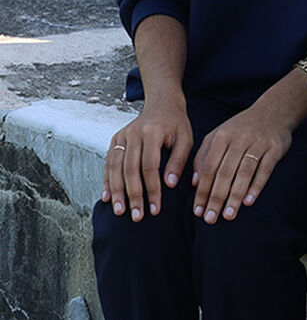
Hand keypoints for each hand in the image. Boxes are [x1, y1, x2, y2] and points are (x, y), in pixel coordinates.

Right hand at [101, 93, 192, 221]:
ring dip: (117, 192)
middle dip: (133, 195)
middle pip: (130, 170)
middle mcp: (134, 134)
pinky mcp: (115, 139)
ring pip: (115, 168)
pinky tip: (107, 198)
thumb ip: (179, 160)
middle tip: (137, 216)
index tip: (155, 208)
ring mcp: (122, 136)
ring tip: (120, 211)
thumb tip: (169, 185)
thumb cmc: (176, 123)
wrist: (162, 103)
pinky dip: (107, 181)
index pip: (150, 167)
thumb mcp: (186, 138)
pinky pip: (108, 163)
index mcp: (153, 132)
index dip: (152, 189)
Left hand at [190, 101, 291, 223]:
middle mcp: (239, 138)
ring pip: (244, 172)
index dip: (203, 190)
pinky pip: (265, 169)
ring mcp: (258, 142)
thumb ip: (204, 156)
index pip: (209, 167)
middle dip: (216, 197)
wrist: (274, 110)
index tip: (198, 211)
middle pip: (225, 172)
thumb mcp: (219, 135)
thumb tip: (195, 183)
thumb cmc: (241, 128)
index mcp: (222, 136)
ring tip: (228, 215)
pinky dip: (256, 186)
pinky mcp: (275, 147)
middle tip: (210, 219)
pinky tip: (249, 202)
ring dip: (235, 196)